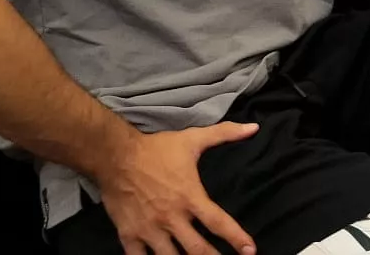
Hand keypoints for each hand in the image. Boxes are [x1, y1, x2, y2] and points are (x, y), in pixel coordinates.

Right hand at [97, 123, 259, 254]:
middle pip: (197, 249)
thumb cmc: (156, 149)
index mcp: (190, 197)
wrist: (115, 155)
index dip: (236, 238)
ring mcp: (149, 229)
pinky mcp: (129, 234)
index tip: (250, 251)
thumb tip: (253, 127)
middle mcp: (172, 218)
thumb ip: (225, 134)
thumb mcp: (192, 139)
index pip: (218, 222)